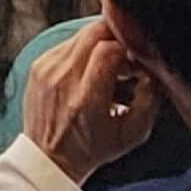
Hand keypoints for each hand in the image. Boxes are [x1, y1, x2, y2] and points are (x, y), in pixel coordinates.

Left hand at [22, 18, 158, 183]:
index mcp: (85, 99)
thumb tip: (152, 69)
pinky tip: (91, 72)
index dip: (130, 49)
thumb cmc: (92, 148)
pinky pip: (68, 43)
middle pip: (95, 32)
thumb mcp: (133, 133)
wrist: (49, 159)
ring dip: (102, 43)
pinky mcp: (38, 65)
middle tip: (126, 59)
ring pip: (82, 34)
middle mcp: (62, 80)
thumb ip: (150, 99)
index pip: (109, 49)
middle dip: (118, 38)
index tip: (135, 63)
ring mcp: (46, 70)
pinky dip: (85, 51)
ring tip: (109, 69)